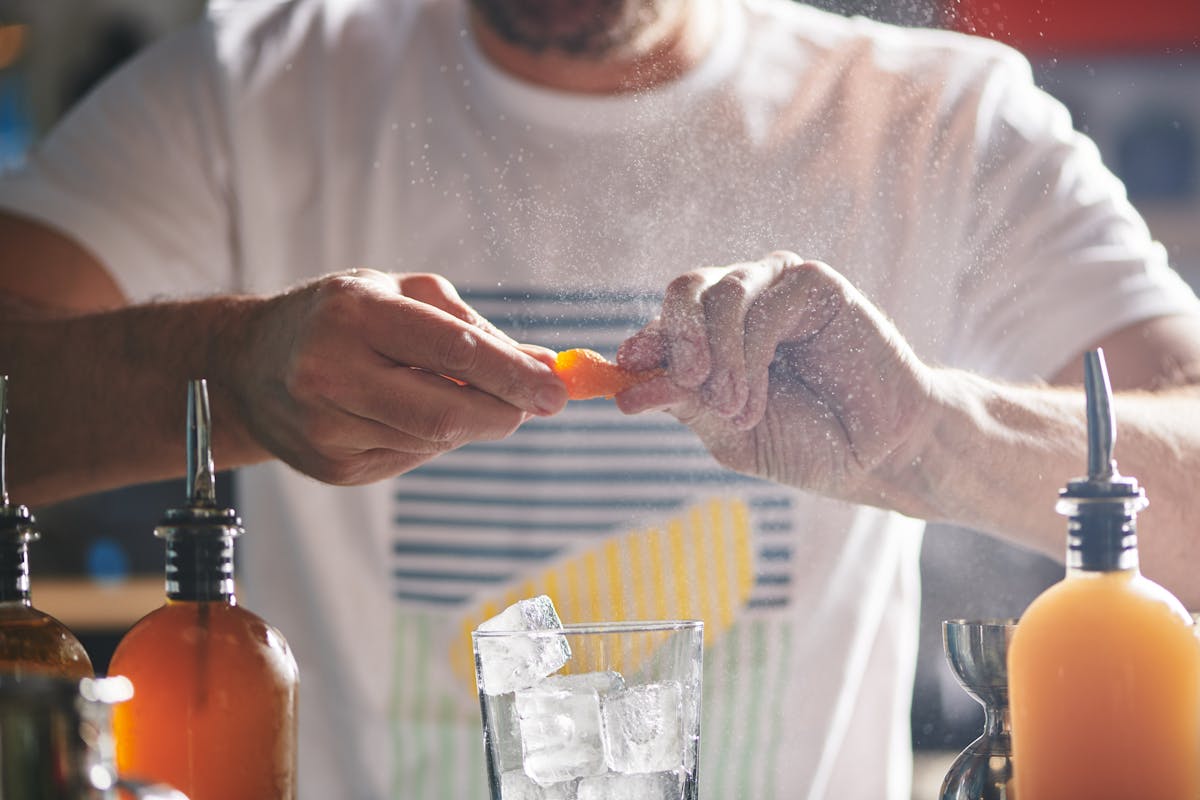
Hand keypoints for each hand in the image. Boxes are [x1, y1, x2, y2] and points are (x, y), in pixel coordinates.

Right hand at [222, 269, 567, 483]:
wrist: (246, 366)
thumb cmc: (339, 317)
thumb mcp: (400, 296)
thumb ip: (473, 327)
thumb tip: (543, 365)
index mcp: (354, 314)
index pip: (454, 350)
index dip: (514, 375)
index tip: (557, 390)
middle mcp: (332, 371)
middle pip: (447, 413)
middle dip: (505, 412)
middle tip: (537, 404)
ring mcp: (326, 428)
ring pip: (433, 440)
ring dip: (470, 423)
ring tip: (463, 395)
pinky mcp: (331, 468)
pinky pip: (410, 458)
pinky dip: (432, 439)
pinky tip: (412, 413)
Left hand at [616, 251, 934, 505]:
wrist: (881, 452)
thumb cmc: (810, 445)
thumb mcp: (730, 433)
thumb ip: (684, 405)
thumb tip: (624, 391)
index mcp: (715, 338)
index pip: (664, 326)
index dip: (642, 343)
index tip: (626, 369)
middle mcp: (742, 305)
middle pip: (683, 290)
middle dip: (675, 337)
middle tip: (686, 382)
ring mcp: (776, 289)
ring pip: (717, 293)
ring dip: (717, 356)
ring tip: (734, 409)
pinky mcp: (812, 283)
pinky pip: (761, 302)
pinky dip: (748, 352)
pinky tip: (756, 397)